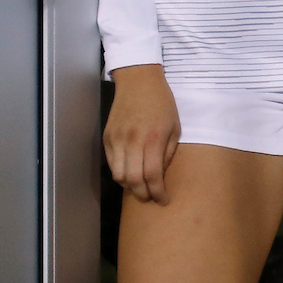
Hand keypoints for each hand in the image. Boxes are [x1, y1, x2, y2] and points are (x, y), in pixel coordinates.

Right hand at [105, 65, 180, 203]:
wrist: (138, 82)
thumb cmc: (162, 104)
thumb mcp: (175, 128)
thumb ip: (168, 153)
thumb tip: (160, 175)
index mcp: (153, 139)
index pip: (152, 175)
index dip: (157, 192)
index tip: (163, 200)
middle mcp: (132, 141)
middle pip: (133, 180)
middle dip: (142, 195)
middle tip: (150, 198)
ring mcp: (117, 139)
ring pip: (118, 175)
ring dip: (129, 187)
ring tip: (140, 188)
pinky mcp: (107, 137)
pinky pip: (111, 163)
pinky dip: (120, 173)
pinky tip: (130, 174)